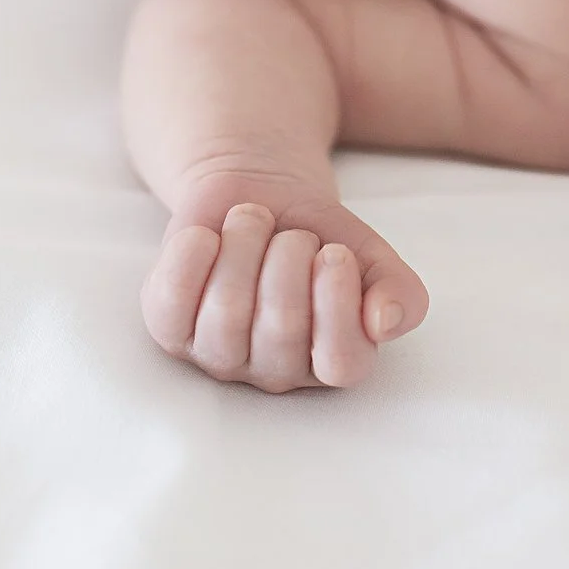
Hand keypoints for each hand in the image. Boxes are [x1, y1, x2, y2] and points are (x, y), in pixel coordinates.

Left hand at [141, 188, 427, 391]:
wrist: (260, 196)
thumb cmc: (317, 236)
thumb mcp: (369, 254)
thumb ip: (398, 291)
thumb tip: (384, 322)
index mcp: (333, 361)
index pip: (342, 362)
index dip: (338, 303)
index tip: (333, 252)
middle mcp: (275, 371)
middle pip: (281, 331)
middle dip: (289, 260)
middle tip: (292, 234)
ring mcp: (218, 355)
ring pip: (227, 315)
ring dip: (245, 246)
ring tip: (252, 221)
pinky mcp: (170, 329)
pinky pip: (171, 304)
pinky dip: (191, 257)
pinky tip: (207, 236)